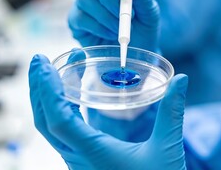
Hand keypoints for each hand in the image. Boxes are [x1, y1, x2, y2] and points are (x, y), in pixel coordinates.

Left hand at [29, 54, 187, 169]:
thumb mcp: (167, 147)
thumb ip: (172, 112)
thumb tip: (181, 79)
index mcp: (95, 154)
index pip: (58, 119)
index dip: (47, 90)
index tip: (43, 64)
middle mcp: (79, 160)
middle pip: (44, 122)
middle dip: (38, 88)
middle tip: (39, 60)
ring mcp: (79, 163)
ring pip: (50, 130)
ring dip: (46, 100)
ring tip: (50, 74)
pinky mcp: (85, 163)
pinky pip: (62, 136)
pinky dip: (58, 112)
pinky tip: (69, 99)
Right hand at [68, 0, 159, 51]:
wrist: (136, 52)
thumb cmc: (143, 28)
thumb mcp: (150, 13)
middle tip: (126, 14)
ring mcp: (84, 2)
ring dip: (107, 16)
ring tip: (122, 29)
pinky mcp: (76, 20)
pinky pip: (81, 18)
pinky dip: (99, 27)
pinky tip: (111, 34)